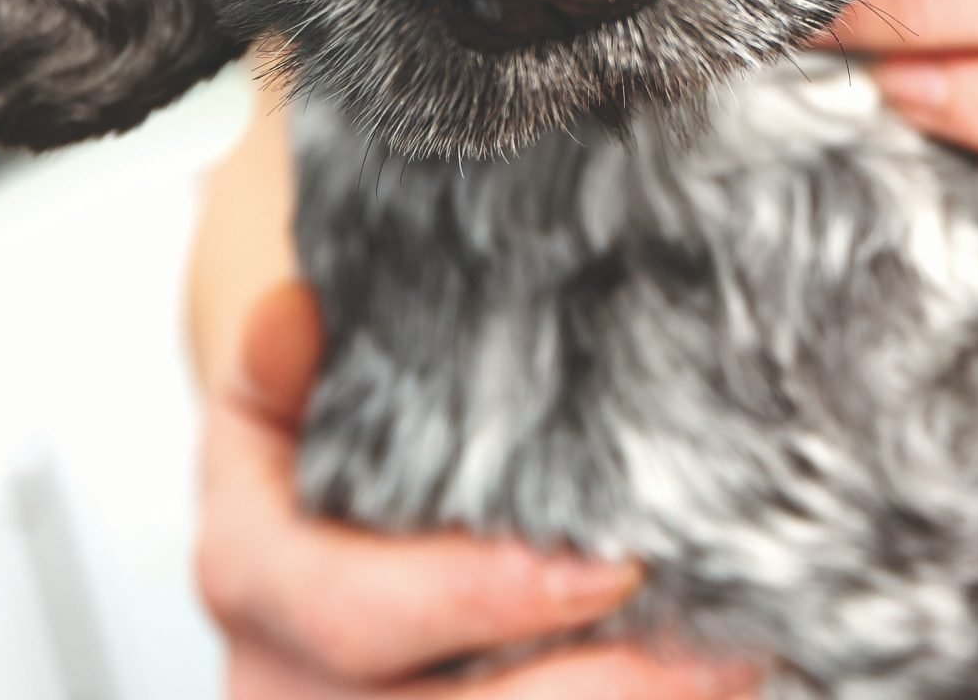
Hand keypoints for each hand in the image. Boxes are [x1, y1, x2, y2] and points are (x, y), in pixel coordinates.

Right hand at [194, 265, 757, 698]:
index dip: (476, 602)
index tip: (608, 571)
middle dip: (586, 695)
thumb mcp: (287, 375)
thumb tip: (291, 315)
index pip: (351, 614)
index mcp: (247, 572)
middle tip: (714, 650)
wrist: (299, 504)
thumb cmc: (316, 425)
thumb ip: (290, 355)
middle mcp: (278, 681)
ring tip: (730, 670)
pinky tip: (698, 690)